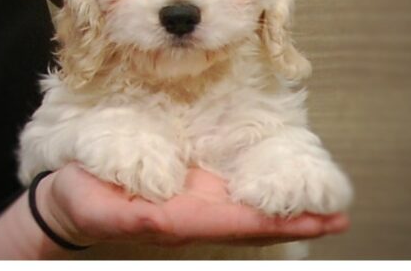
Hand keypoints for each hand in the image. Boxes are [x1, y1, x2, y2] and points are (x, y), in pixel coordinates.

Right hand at [41, 162, 349, 247]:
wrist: (72, 199)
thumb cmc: (84, 201)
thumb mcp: (102, 209)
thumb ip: (132, 216)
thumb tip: (162, 217)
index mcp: (180, 219)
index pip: (239, 223)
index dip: (279, 222)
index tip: (318, 221)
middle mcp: (196, 212)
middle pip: (255, 222)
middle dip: (296, 220)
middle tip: (338, 217)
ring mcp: (195, 200)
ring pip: (249, 209)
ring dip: (286, 208)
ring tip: (323, 207)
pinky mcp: (189, 186)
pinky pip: (232, 192)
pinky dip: (261, 193)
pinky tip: (277, 187)